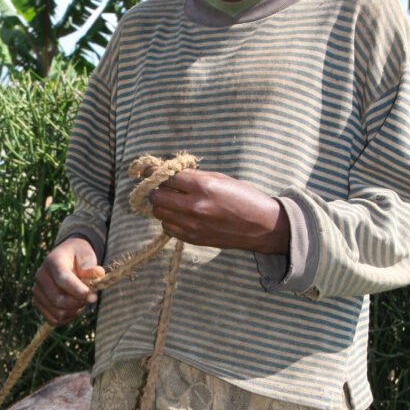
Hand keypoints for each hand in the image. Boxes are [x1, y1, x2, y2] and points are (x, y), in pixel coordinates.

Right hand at [33, 237, 105, 325]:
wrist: (66, 259)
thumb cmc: (78, 258)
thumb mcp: (87, 257)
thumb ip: (90, 268)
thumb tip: (99, 273)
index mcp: (53, 261)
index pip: (63, 279)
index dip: (78, 291)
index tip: (94, 297)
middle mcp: (40, 276)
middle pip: (58, 300)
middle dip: (78, 303)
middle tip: (91, 298)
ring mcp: (37, 291)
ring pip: (57, 313)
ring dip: (74, 311)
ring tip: (81, 301)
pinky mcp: (37, 303)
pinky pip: (53, 320)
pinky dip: (67, 318)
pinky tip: (75, 309)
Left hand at [149, 170, 288, 253]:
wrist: (262, 226)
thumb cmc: (244, 197)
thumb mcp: (221, 178)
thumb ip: (194, 176)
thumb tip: (168, 171)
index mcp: (203, 186)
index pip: (166, 177)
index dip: (154, 172)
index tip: (147, 170)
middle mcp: (195, 206)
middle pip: (157, 196)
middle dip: (156, 189)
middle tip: (161, 186)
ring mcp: (193, 225)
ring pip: (159, 212)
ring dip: (162, 204)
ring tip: (173, 200)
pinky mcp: (193, 239)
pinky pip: (168, 227)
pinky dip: (169, 219)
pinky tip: (180, 214)